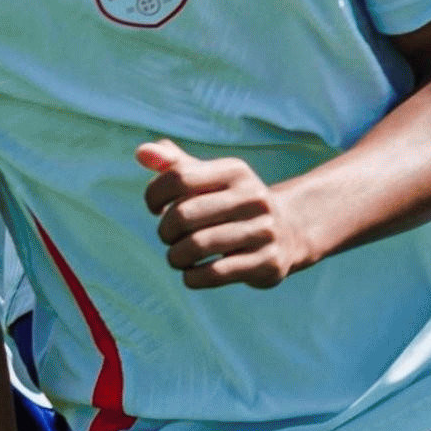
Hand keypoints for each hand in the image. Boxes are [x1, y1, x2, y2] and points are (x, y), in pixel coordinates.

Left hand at [136, 141, 313, 287]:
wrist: (289, 231)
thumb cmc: (232, 204)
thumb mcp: (210, 180)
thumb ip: (174, 166)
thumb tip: (141, 152)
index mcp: (236, 171)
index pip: (178, 178)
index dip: (154, 195)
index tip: (156, 208)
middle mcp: (253, 197)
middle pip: (182, 215)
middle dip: (164, 232)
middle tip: (170, 237)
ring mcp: (263, 230)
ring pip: (195, 247)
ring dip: (175, 257)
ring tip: (178, 257)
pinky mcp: (267, 262)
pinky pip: (213, 274)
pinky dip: (192, 278)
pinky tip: (193, 273)